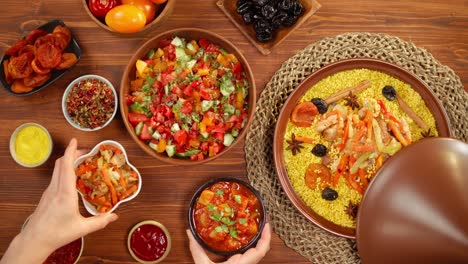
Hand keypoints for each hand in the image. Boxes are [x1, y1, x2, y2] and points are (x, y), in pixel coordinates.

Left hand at [1, 139, 117, 263]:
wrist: (35, 240)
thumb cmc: (57, 234)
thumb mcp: (82, 229)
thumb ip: (100, 221)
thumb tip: (114, 216)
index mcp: (65, 194)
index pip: (67, 166)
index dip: (71, 151)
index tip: (75, 140)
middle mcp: (55, 189)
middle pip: (61, 164)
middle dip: (72, 153)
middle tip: (86, 151)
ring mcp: (49, 191)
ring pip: (57, 170)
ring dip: (67, 161)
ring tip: (81, 161)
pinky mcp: (46, 196)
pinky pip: (55, 177)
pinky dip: (64, 171)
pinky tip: (72, 177)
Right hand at [186, 223, 270, 263]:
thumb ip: (197, 249)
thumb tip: (189, 233)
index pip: (261, 251)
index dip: (266, 237)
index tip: (267, 225)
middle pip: (263, 249)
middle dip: (265, 235)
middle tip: (263, 220)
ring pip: (258, 253)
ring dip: (260, 239)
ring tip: (257, 225)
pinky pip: (251, 255)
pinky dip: (253, 245)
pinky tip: (248, 237)